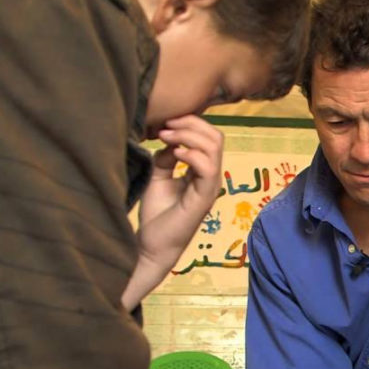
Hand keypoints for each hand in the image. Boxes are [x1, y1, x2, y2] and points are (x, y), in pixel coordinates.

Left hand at [121, 115, 224, 307]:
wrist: (153, 245)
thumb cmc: (157, 215)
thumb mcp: (158, 176)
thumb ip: (165, 157)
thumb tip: (169, 140)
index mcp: (203, 171)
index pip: (209, 136)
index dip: (188, 122)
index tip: (162, 123)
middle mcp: (211, 177)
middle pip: (216, 136)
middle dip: (189, 124)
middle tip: (164, 127)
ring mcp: (210, 187)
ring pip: (214, 146)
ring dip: (187, 135)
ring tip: (166, 138)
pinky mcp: (204, 198)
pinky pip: (207, 166)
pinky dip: (190, 154)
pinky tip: (173, 155)